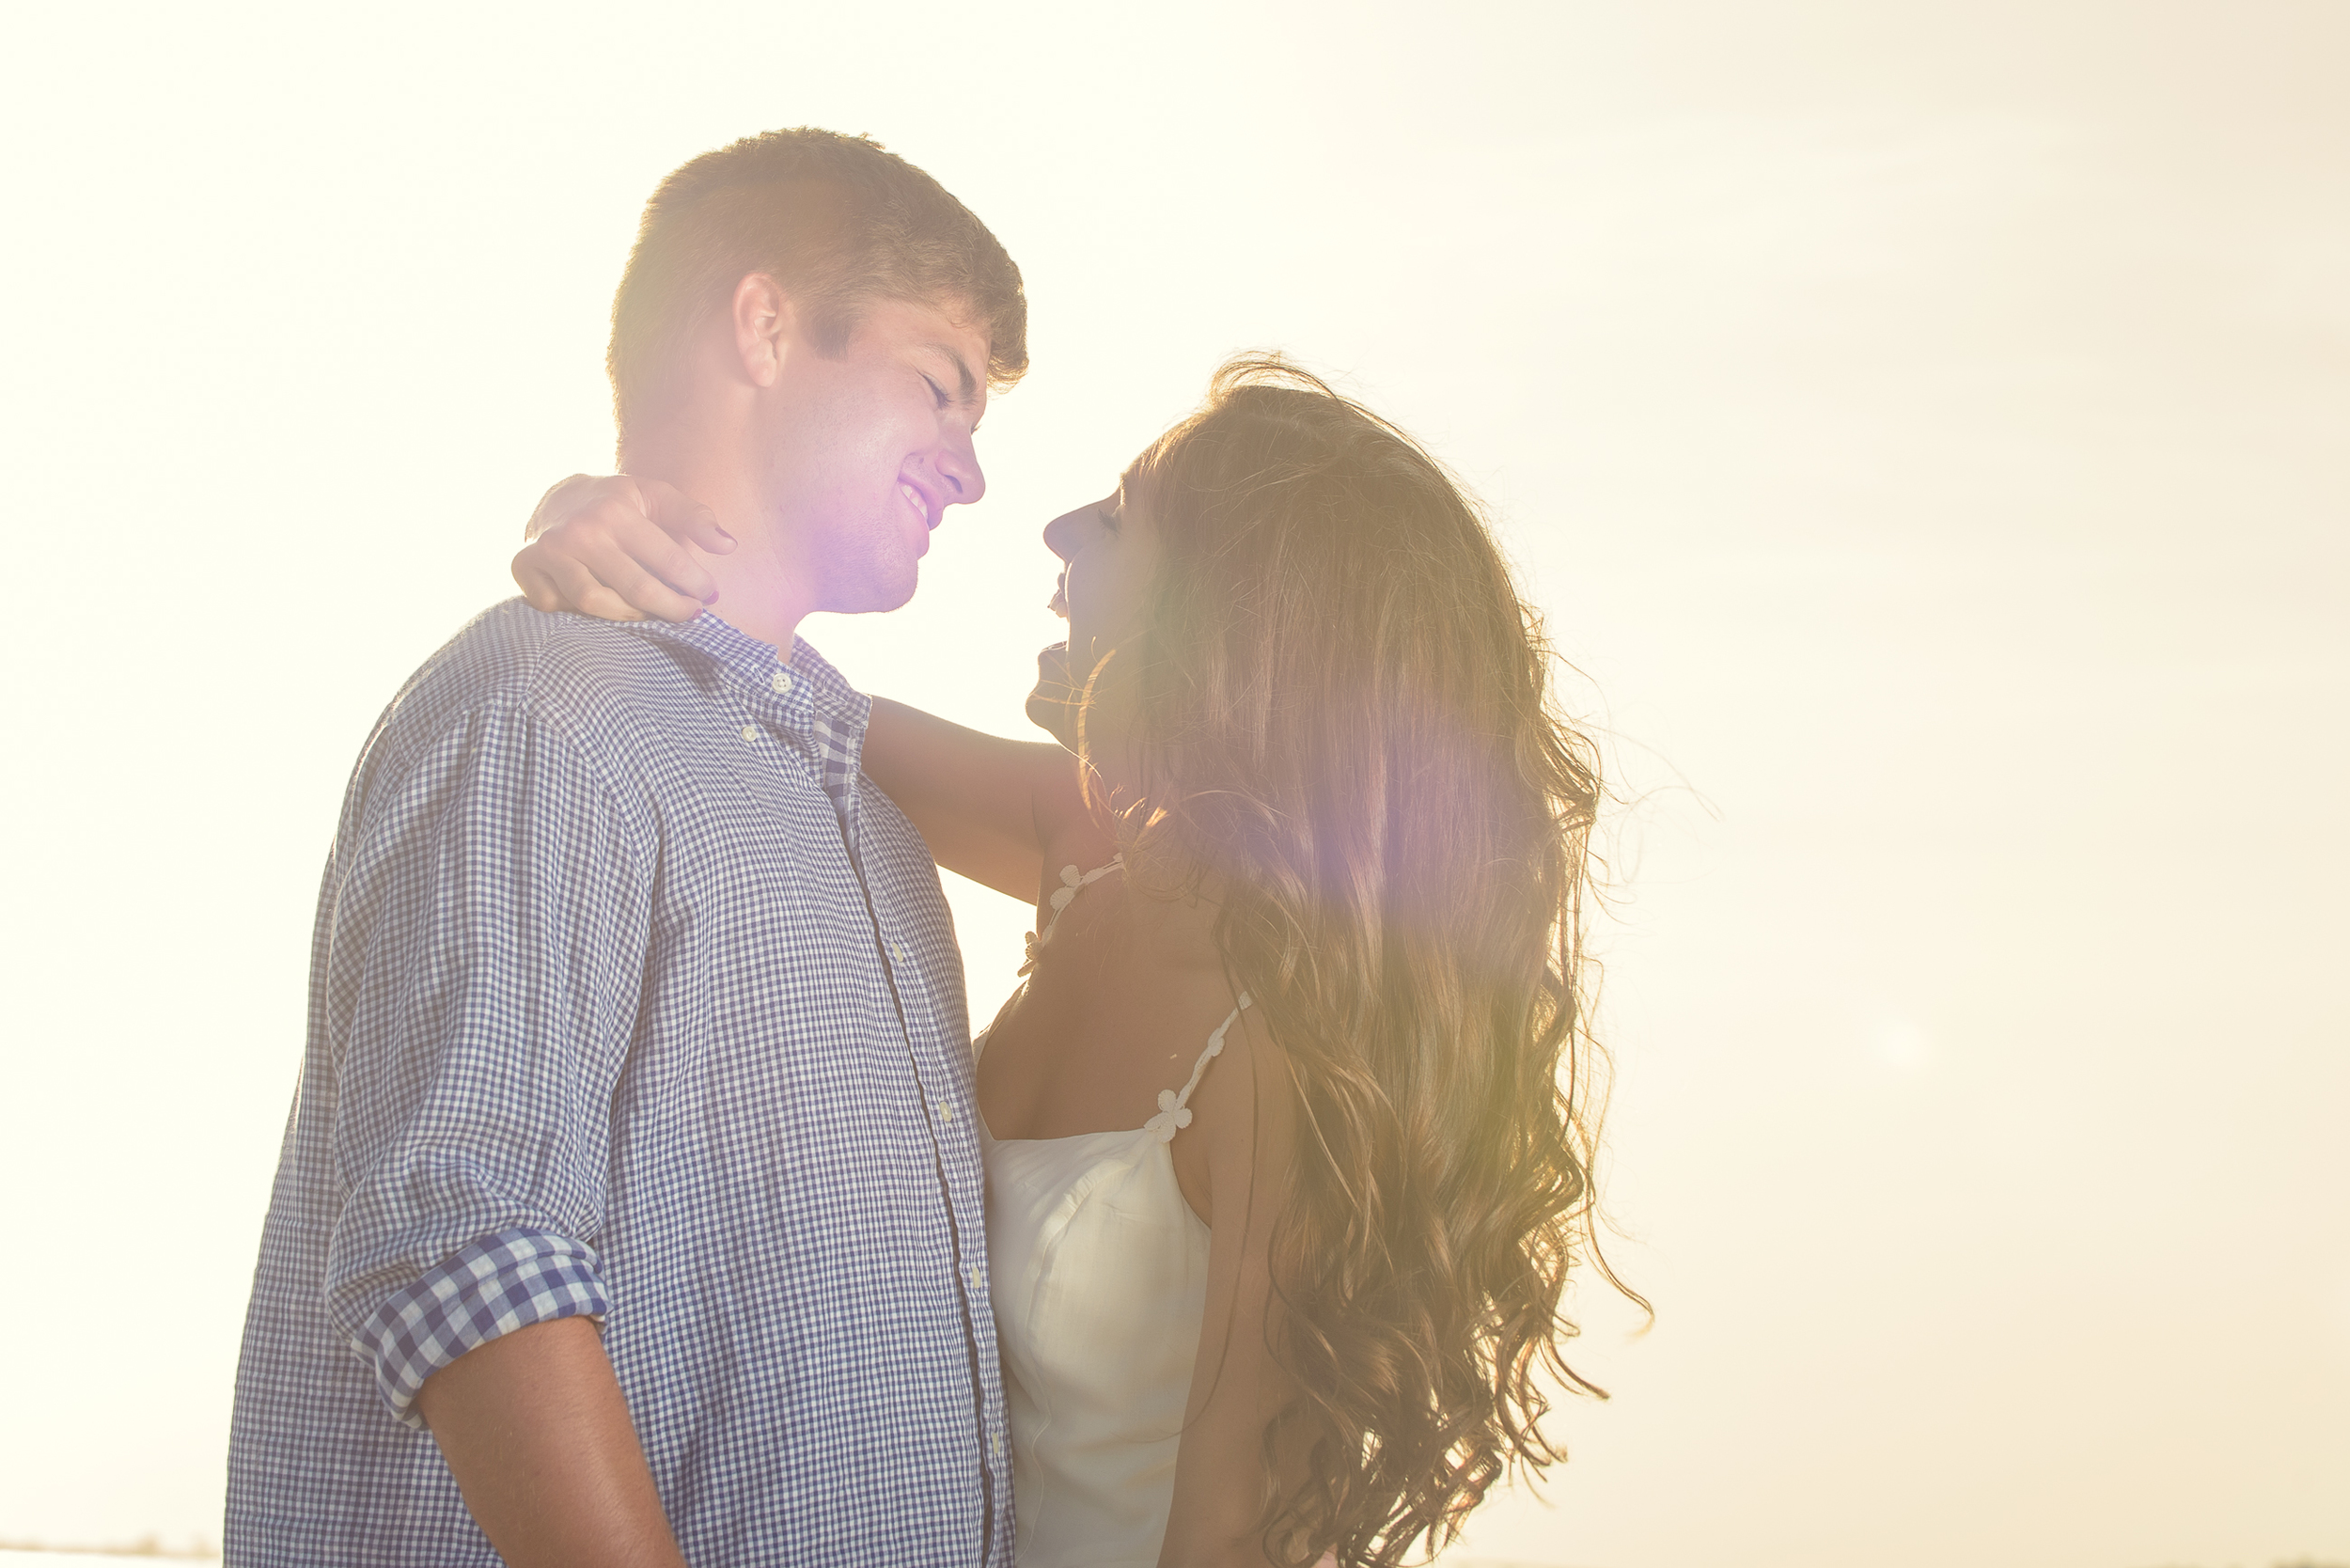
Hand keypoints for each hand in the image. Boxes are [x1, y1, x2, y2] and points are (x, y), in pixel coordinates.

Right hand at [513, 475, 734, 623]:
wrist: (557, 496)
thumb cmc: (617, 502)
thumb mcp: (656, 496)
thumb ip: (695, 518)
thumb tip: (729, 546)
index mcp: (615, 511)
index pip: (667, 560)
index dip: (696, 584)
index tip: (710, 596)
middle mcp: (579, 532)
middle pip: (635, 589)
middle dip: (671, 608)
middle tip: (690, 614)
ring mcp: (548, 552)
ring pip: (594, 604)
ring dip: (629, 616)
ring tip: (651, 613)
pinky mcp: (523, 568)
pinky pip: (558, 607)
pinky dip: (581, 613)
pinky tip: (603, 606)